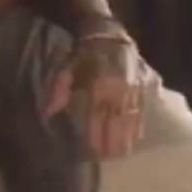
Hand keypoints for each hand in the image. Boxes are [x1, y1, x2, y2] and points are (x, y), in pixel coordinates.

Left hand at [45, 37, 153, 158]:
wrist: (106, 34)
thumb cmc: (83, 55)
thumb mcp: (67, 69)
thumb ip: (59, 90)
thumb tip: (49, 112)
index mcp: (98, 83)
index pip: (97, 114)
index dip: (95, 133)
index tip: (92, 150)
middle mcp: (117, 87)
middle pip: (116, 119)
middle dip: (112, 140)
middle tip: (108, 157)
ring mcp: (132, 87)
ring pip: (130, 116)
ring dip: (126, 136)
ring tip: (122, 153)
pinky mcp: (141, 86)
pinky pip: (142, 107)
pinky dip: (139, 123)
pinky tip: (137, 137)